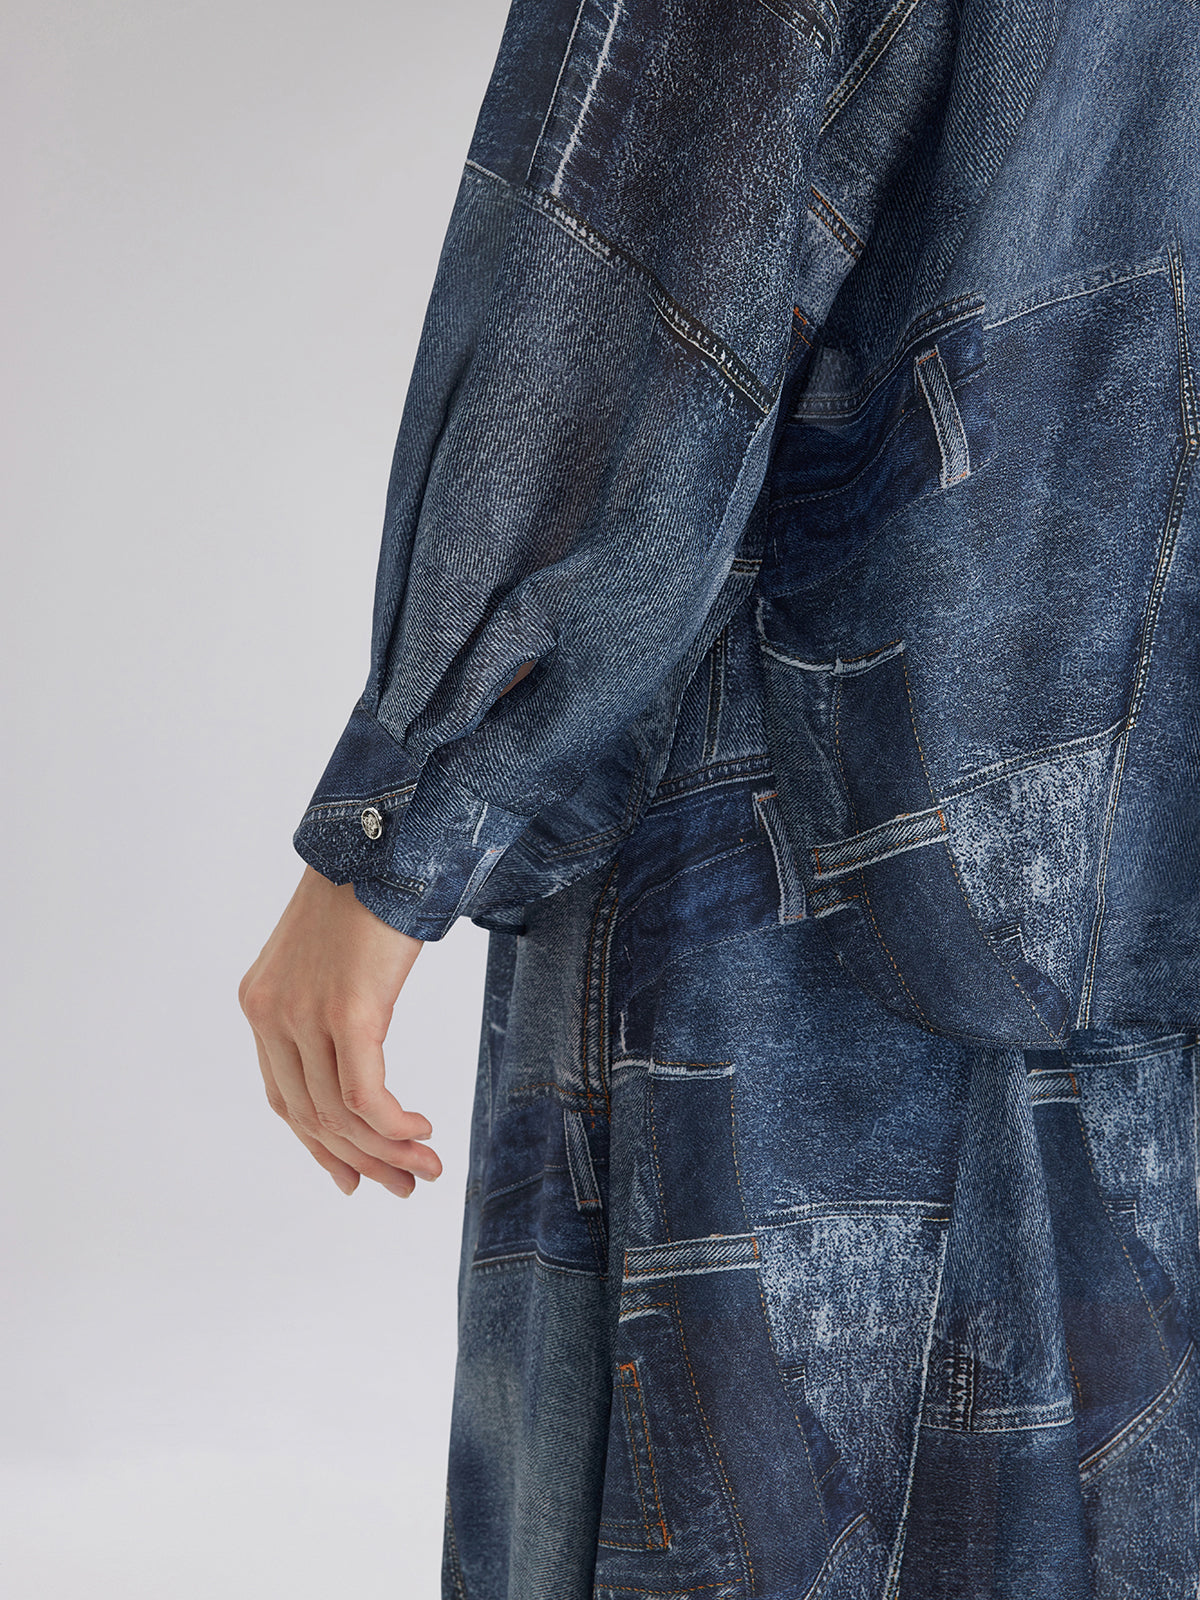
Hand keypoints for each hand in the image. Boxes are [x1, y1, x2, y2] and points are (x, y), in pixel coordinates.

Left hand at [238, 864, 439, 1196]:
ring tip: (427, 1166)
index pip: (285, 1099)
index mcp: (262, 1005)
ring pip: (341, 1114)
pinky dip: (394, 1126)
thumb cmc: (369, 893)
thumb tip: (357, 1052)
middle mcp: (271, 1015)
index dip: (322, 1146)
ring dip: (389, 1150)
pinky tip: (420, 1132)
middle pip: (313, 1116)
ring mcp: (305, 1015)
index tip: (357, 1174)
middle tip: (405, 1184)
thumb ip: (328, 1006)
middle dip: (362, 1158)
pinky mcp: (348, 1013)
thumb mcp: (332, 958)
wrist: (384, 843)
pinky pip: (366, 1096)